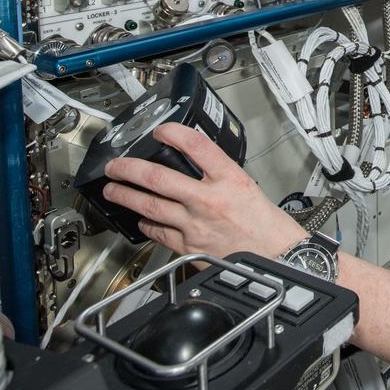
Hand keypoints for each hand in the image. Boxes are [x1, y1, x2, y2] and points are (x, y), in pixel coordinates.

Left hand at [102, 123, 306, 258]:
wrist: (276, 258)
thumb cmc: (267, 226)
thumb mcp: (247, 186)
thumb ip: (219, 175)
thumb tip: (195, 165)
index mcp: (229, 179)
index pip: (196, 146)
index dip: (173, 133)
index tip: (161, 130)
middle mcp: (209, 200)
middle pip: (159, 177)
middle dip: (129, 169)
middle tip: (116, 165)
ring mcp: (195, 225)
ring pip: (150, 206)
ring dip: (126, 196)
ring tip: (113, 189)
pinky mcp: (189, 247)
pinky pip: (158, 232)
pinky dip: (146, 223)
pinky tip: (140, 218)